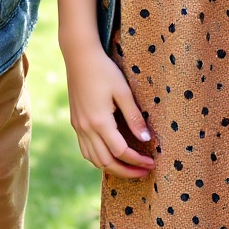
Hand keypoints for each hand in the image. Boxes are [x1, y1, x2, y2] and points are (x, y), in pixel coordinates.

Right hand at [64, 43, 155, 178]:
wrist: (79, 56)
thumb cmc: (104, 70)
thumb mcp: (123, 91)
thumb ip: (134, 117)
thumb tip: (146, 139)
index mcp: (99, 121)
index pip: (121, 152)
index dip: (137, 161)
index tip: (152, 163)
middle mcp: (86, 128)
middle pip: (106, 162)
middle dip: (126, 171)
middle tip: (144, 172)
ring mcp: (78, 126)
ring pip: (93, 159)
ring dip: (112, 168)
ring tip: (129, 167)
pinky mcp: (76, 122)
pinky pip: (85, 150)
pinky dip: (98, 158)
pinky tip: (110, 155)